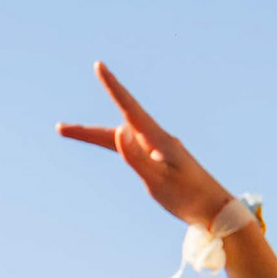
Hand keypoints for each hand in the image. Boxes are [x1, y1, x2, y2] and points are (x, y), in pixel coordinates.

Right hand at [55, 63, 237, 227]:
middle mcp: (157, 140)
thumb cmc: (189, 198)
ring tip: (69, 133)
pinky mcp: (160, 159)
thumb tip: (118, 133)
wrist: (216, 211)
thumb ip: (137, 159)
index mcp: (159, 141)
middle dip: (86, 130)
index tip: (99, 66)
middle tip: (59, 128)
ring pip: (120, 138)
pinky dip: (113, 143)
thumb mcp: (160, 182)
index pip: (129, 109)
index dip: (113, 88)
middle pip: (115, 128)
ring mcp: (158, 149)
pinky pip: (130, 148)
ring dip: (95, 136)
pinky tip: (111, 141)